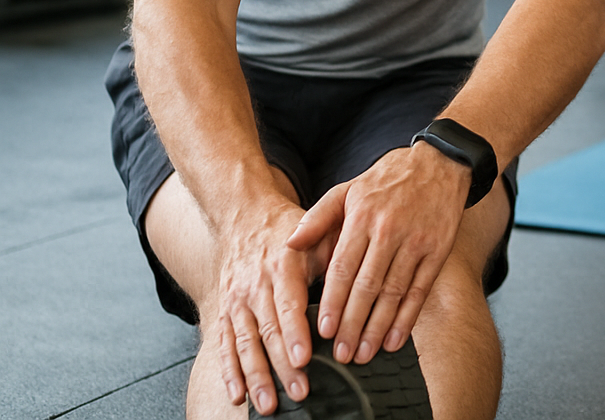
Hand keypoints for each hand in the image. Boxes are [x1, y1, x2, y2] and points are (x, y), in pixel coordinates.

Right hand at [213, 193, 329, 415]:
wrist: (245, 218)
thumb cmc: (292, 230)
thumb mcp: (318, 232)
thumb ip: (338, 255)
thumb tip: (364, 278)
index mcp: (282, 265)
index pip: (288, 304)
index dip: (295, 333)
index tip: (305, 358)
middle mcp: (256, 286)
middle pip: (268, 332)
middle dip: (282, 366)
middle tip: (299, 391)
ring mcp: (237, 301)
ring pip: (244, 344)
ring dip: (256, 377)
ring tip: (268, 404)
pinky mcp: (224, 312)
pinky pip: (224, 346)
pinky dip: (229, 373)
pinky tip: (238, 396)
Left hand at [287, 141, 472, 366]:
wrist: (440, 164)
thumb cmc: (387, 180)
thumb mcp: (348, 189)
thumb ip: (317, 217)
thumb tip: (289, 244)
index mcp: (363, 218)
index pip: (343, 267)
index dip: (334, 302)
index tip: (324, 331)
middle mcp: (390, 231)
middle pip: (368, 286)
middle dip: (353, 324)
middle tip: (341, 354)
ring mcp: (417, 242)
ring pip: (394, 292)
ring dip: (379, 327)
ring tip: (364, 354)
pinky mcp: (438, 251)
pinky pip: (421, 290)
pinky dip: (408, 317)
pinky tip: (395, 339)